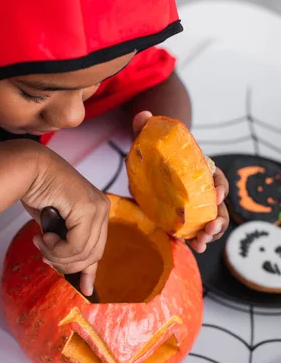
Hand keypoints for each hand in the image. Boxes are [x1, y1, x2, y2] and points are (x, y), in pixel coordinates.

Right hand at [21, 147, 109, 296]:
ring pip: (82, 252)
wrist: (28, 169)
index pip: (97, 248)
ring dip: (56, 254)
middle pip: (91, 255)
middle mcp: (102, 208)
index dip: (89, 271)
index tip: (84, 289)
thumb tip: (69, 269)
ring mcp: (97, 207)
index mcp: (97, 210)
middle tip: (44, 255)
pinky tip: (43, 235)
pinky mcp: (88, 208)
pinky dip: (56, 247)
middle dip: (65, 263)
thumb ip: (65, 242)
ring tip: (41, 241)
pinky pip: (75, 245)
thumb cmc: (37, 191)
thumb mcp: (55, 224)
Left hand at [132, 111, 229, 252]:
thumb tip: (143, 115)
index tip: (217, 194)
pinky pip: (193, 232)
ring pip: (209, 221)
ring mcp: (193, 207)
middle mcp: (199, 190)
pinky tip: (193, 247)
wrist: (142, 170)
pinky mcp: (182, 220)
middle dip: (219, 217)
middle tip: (211, 226)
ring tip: (202, 242)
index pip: (217, 177)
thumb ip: (145, 128)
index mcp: (198, 170)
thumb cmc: (151, 154)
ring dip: (209, 233)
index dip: (220, 185)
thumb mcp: (147, 141)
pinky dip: (195, 240)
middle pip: (218, 205)